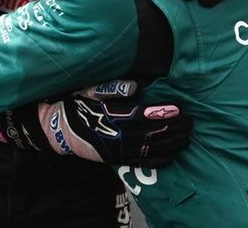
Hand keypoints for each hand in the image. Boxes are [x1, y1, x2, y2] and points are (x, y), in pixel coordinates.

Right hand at [0, 81, 192, 167]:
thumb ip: (110, 88)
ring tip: (186, 138)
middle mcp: (114, 134)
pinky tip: (171, 157)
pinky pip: (138, 161)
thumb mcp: (88, 90)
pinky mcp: (113, 158)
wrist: (57, 129)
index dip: (162, 113)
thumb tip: (133, 86)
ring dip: (170, 144)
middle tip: (191, 123)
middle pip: (150, 133)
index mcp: (110, 114)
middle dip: (173, 129)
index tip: (179, 109)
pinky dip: (156, 160)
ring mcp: (114, 149)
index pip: (142, 115)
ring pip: (148, 149)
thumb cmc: (75, 104)